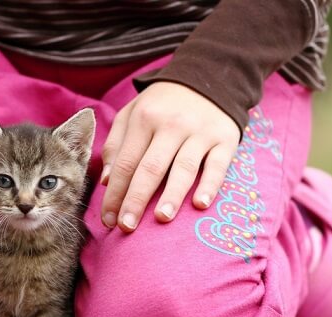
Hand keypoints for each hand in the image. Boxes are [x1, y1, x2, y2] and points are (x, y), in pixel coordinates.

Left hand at [100, 81, 239, 231]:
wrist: (209, 76)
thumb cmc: (162, 104)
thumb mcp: (132, 114)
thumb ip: (116, 145)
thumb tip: (105, 181)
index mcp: (144, 120)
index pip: (125, 163)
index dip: (114, 193)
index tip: (107, 219)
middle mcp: (171, 125)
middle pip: (150, 168)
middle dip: (136, 199)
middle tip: (126, 226)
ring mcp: (200, 132)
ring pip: (184, 167)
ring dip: (172, 195)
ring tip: (161, 218)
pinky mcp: (226, 138)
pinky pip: (218, 165)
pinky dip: (210, 185)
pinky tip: (200, 204)